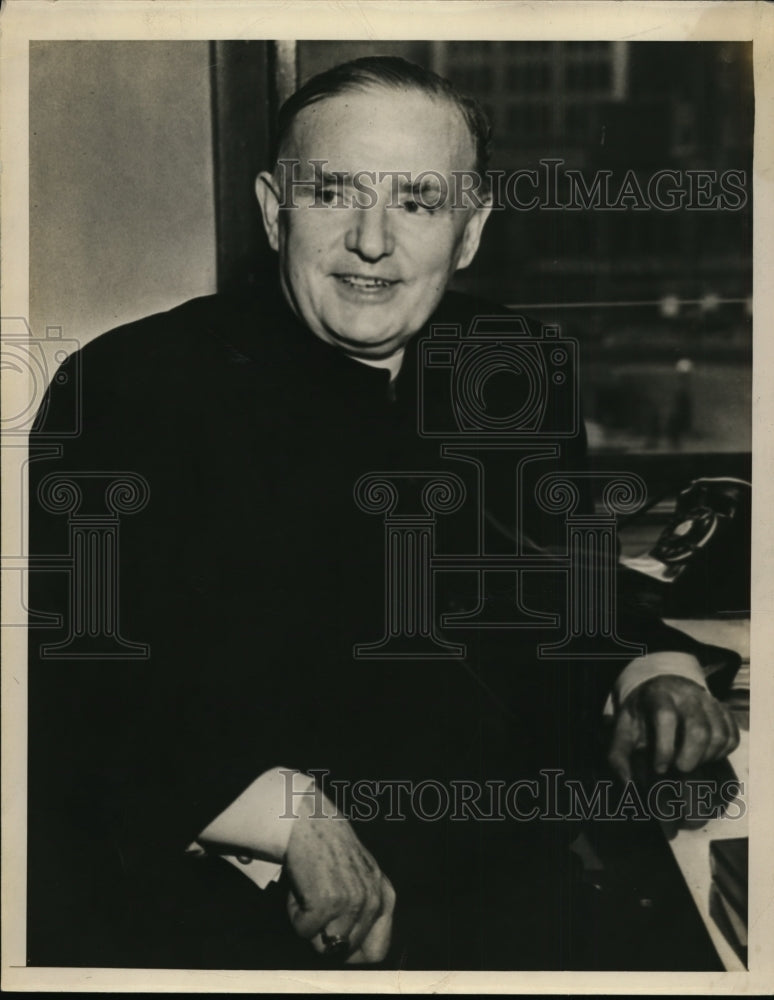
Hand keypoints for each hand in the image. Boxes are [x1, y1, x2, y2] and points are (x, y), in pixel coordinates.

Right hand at [284, 787, 394, 963]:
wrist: (310, 819)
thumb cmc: (329, 847)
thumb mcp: (361, 876)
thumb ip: (365, 910)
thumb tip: (353, 954)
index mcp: (383, 896)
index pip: (377, 951)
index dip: (354, 956)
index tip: (336, 947)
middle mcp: (372, 901)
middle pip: (344, 950)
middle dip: (325, 933)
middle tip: (318, 902)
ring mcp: (351, 903)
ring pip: (323, 945)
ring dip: (309, 923)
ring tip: (310, 892)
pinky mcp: (327, 903)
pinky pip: (304, 931)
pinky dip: (295, 913)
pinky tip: (302, 887)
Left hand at [608, 674, 739, 781]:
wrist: (663, 690)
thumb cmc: (643, 715)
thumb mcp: (624, 728)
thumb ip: (618, 755)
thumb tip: (627, 782)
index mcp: (658, 696)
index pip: (665, 717)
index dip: (664, 746)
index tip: (660, 768)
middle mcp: (686, 696)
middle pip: (698, 728)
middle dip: (691, 756)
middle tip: (681, 769)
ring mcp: (708, 702)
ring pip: (719, 734)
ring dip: (707, 757)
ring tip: (691, 762)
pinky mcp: (723, 711)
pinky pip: (732, 735)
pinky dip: (722, 752)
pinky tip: (706, 756)